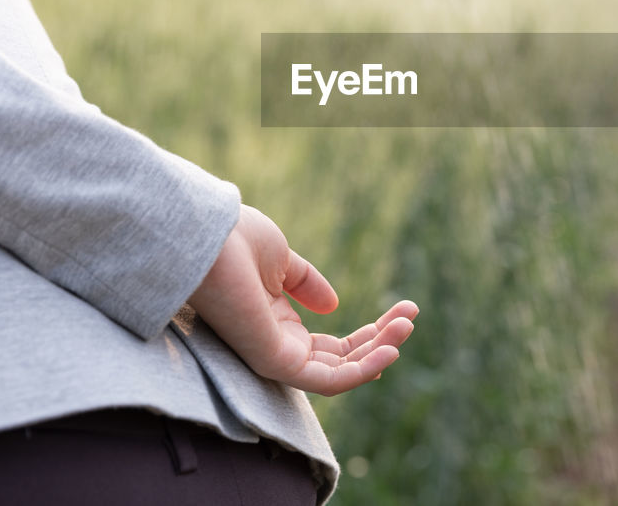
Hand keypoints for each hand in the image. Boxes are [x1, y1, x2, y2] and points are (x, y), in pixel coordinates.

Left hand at [187, 204, 416, 395]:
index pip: (333, 345)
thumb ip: (306, 282)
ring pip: (338, 373)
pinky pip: (326, 380)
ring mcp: (276, 355)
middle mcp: (278, 345)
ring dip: (377, 354)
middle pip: (341, 360)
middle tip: (411, 318)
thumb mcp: (282, 258)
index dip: (371, 332)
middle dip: (380, 341)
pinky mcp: (274, 361)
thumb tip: (334, 305)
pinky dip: (360, 371)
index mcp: (278, 323)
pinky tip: (389, 351)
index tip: (404, 311)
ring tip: (406, 329)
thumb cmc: (234, 241)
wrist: (206, 237)